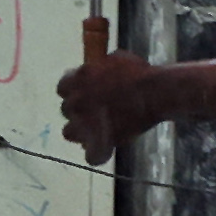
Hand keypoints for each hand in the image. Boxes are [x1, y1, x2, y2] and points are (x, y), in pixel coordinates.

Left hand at [56, 37, 160, 165]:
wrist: (152, 93)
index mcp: (77, 80)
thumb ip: (100, 67)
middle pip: (67, 110)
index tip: (87, 94)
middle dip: (80, 111)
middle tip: (97, 113)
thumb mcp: (115, 59)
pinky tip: (107, 150)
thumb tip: (98, 68)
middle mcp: (75, 102)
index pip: (63, 88)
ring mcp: (83, 124)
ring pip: (69, 133)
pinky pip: (91, 156)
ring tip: (99, 132)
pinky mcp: (97, 143)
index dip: (74, 92)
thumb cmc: (138, 73)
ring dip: (82, 132)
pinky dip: (99, 154)